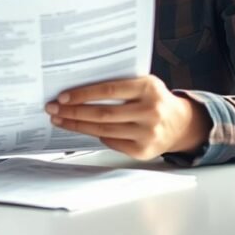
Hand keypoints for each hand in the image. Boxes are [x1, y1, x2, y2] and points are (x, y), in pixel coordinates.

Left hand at [45, 75, 209, 159]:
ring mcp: (148, 133)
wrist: (181, 124)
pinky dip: (95, 135)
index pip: (108, 90)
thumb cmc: (155, 99)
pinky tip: (82, 129)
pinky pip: (111, 142)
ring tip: (60, 120)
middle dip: (73, 112)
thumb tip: (80, 87)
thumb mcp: (144, 84)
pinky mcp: (143, 150)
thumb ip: (120, 84)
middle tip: (53, 109)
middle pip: (102, 113)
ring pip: (103, 130)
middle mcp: (149, 111)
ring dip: (77, 126)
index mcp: (148, 88)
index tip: (62, 97)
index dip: (83, 94)